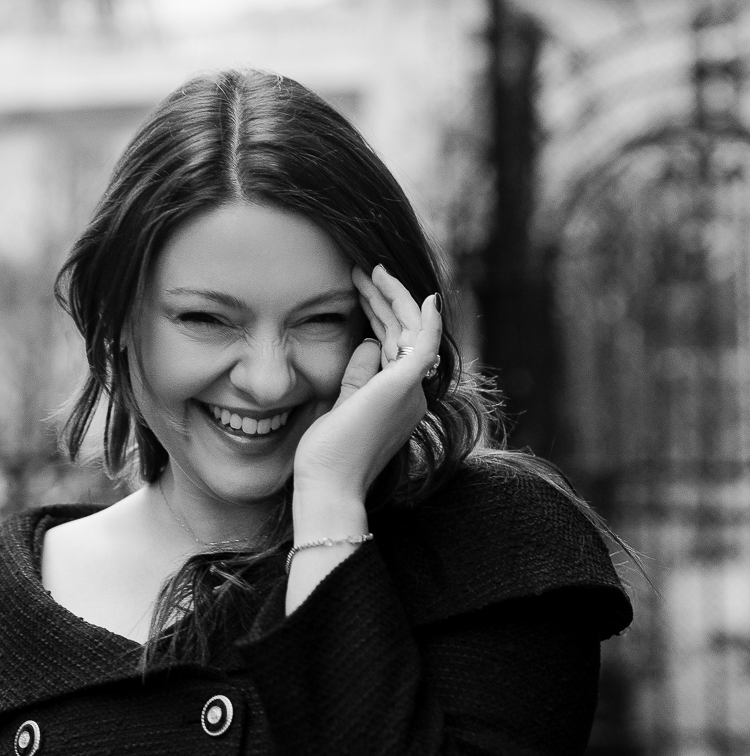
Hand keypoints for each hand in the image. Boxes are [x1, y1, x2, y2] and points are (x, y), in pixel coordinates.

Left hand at [291, 265, 441, 507]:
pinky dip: (427, 319)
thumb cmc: (328, 454)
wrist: (328, 485)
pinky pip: (425, 344)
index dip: (379, 312)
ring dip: (392, 296)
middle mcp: (411, 393)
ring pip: (411, 329)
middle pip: (404, 332)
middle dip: (384, 297)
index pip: (393, 343)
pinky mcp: (404, 385)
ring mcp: (410, 389)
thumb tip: (367, 341)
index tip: (358, 288)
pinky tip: (422, 296)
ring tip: (369, 270)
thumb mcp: (343, 403)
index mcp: (398, 398)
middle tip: (363, 269)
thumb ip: (358, 373)